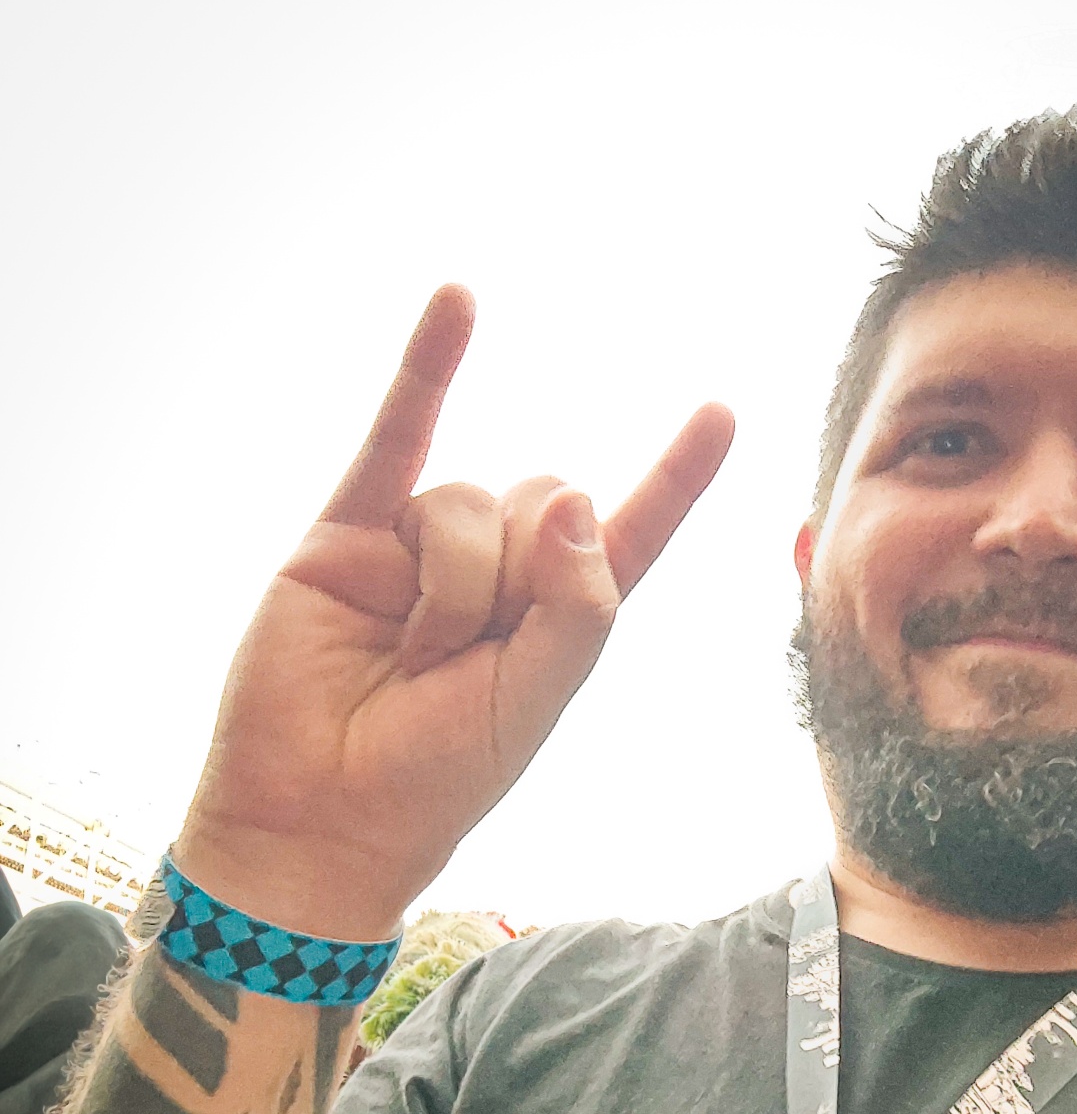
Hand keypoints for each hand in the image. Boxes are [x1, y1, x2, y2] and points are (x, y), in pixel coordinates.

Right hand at [176, 286, 733, 937]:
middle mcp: (497, 574)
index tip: (721, 414)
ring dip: (453, 579)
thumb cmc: (433, 779)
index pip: (630, 535)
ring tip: (413, 650)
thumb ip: (577, 607)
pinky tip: (460, 300)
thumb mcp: (533, 704)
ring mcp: (421, 549)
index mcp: (558, 620)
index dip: (675, 480)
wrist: (318, 813)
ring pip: (469, 500)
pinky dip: (429, 365)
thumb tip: (575, 496)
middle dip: (521, 573)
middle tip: (472, 650)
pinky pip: (397, 434)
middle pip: (548, 502)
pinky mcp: (348, 534)